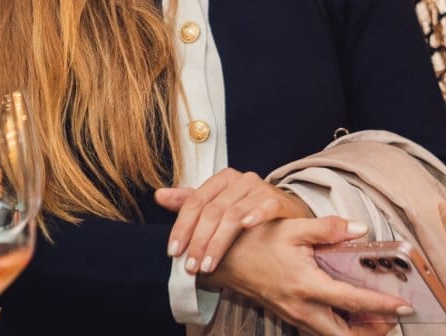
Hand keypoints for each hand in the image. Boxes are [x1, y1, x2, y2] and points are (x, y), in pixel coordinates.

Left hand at [155, 168, 312, 276]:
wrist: (286, 214)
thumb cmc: (248, 211)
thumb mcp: (218, 207)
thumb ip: (189, 202)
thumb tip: (159, 195)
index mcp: (222, 179)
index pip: (195, 201)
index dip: (182, 227)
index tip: (173, 252)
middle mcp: (241, 180)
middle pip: (213, 210)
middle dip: (199, 241)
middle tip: (190, 266)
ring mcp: (261, 188)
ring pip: (234, 214)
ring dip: (219, 242)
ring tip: (208, 265)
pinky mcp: (279, 200)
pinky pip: (266, 206)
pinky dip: (256, 215)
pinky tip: (247, 228)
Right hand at [204, 216, 411, 335]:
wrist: (222, 258)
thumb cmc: (256, 240)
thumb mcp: (292, 227)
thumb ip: (328, 228)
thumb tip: (360, 229)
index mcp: (306, 285)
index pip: (352, 301)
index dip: (381, 305)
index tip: (404, 305)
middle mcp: (302, 308)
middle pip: (344, 335)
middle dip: (372, 331)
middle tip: (394, 317)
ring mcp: (295, 315)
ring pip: (332, 335)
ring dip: (357, 331)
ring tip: (380, 317)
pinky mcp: (290, 314)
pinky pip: (321, 328)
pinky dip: (341, 325)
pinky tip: (351, 311)